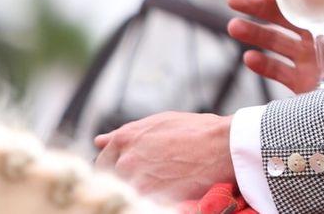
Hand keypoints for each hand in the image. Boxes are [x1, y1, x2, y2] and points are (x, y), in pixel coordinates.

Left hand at [94, 112, 232, 201]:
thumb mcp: (161, 122)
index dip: (114, 167)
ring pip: (127, 192)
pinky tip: (169, 190)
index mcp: (125, 138)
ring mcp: (136, 182)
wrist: (224, 147)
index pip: (102, 162)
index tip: (127, 171)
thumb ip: (126, 132)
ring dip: (141, 189)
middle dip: (126, 179)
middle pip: (112, 179)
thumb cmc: (198, 131)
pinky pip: (141, 201)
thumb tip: (99, 140)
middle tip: (150, 177)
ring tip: (164, 182)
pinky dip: (152, 198)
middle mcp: (125, 161)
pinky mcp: (150, 198)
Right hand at [227, 0, 323, 92]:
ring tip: (235, 26)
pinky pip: (278, 72)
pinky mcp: (305, 83)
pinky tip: (250, 58)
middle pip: (281, 17)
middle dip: (256, 7)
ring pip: (274, 42)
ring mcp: (309, 58)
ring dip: (253, 34)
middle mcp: (317, 33)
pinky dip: (262, 66)